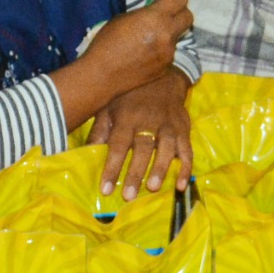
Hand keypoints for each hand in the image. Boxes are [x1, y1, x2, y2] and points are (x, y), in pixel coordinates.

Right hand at [77, 0, 190, 99]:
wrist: (102, 75)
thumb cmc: (106, 42)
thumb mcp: (123, 18)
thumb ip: (144, 13)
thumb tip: (154, 11)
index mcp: (155, 18)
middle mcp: (167, 34)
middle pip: (188, 17)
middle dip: (179, 14)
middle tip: (165, 16)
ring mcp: (169, 53)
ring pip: (178, 36)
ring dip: (169, 34)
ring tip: (149, 39)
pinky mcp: (166, 67)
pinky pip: (170, 53)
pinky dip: (161, 50)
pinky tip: (145, 55)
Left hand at [89, 67, 190, 198]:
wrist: (163, 76)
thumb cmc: (130, 96)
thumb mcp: (110, 107)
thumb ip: (100, 131)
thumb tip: (86, 154)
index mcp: (127, 117)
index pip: (118, 144)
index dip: (111, 167)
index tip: (105, 189)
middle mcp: (149, 121)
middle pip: (143, 148)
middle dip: (135, 172)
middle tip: (128, 196)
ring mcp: (169, 125)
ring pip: (167, 148)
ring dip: (160, 169)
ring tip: (152, 188)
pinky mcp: (184, 129)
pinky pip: (187, 150)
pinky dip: (185, 168)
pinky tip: (180, 186)